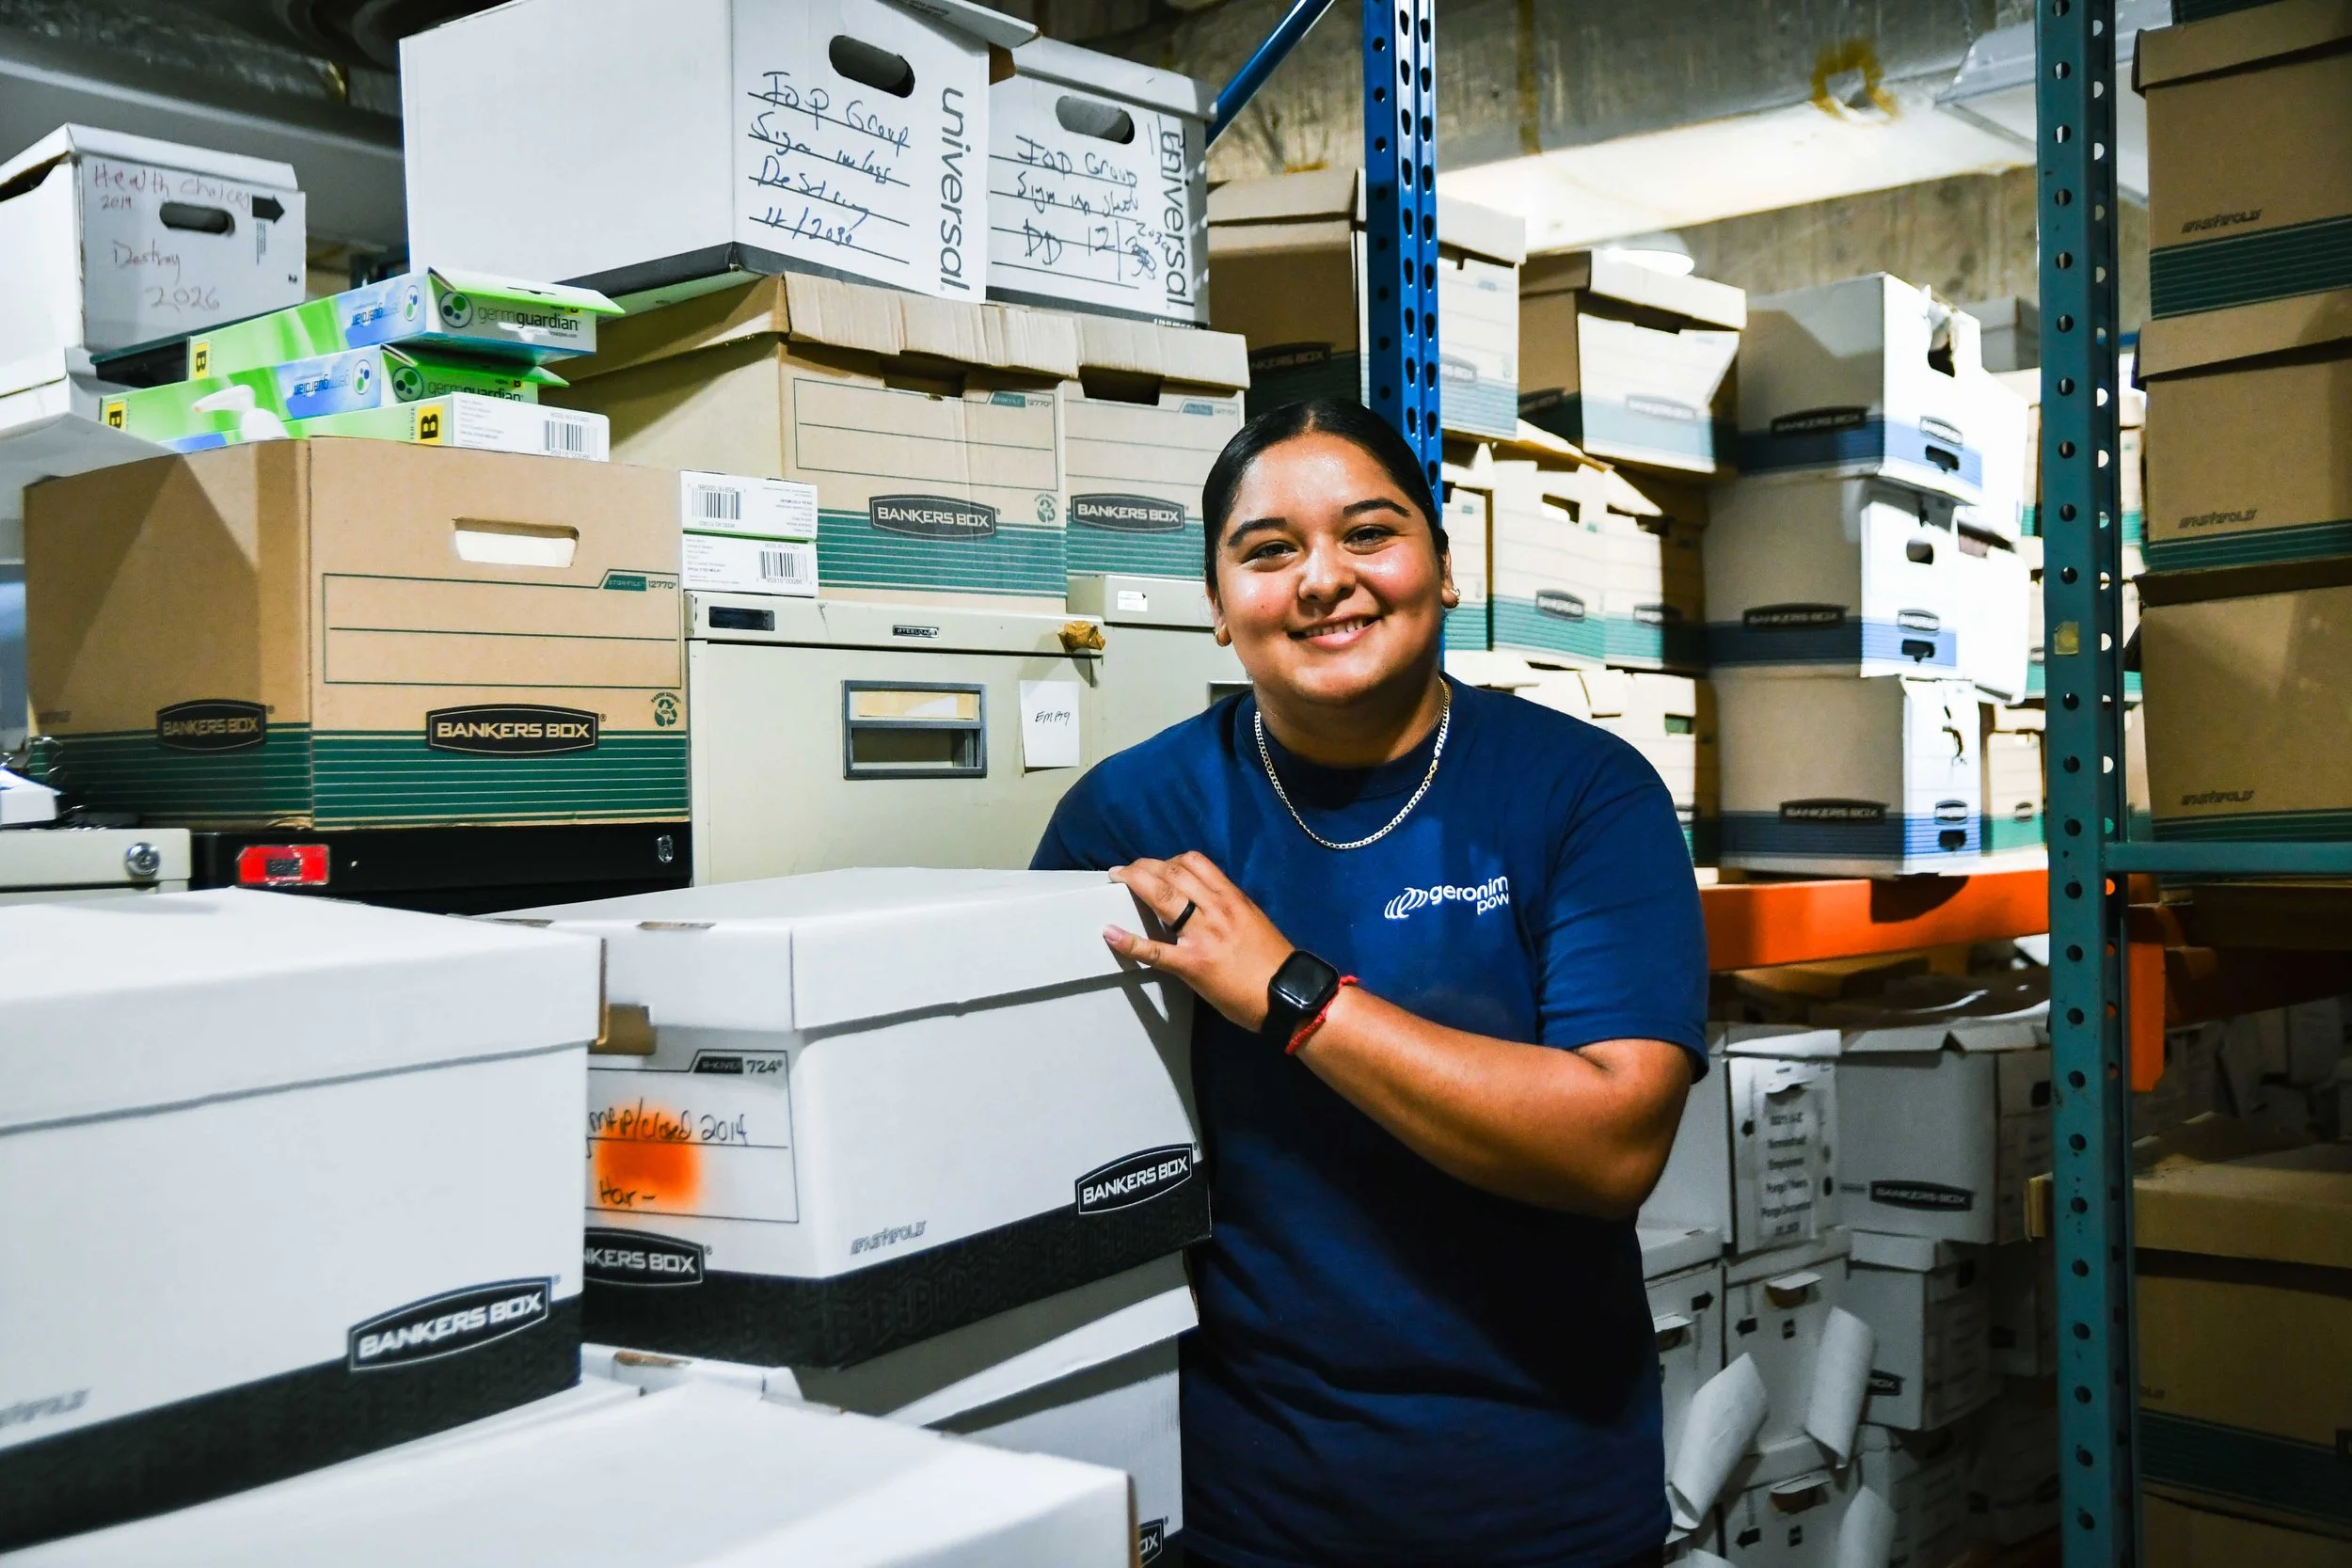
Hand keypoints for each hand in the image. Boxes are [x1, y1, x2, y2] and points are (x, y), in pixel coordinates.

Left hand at [1105, 853, 1296, 1032]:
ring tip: (1117, 881)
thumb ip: (1228, 906)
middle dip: (1143, 867)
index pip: (1194, 862)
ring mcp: (1202, 936)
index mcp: (1232, 898)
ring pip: (1161, 896)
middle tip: (1126, 871)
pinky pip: (1155, 950)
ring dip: (1133, 883)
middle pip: (1172, 872)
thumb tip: (1203, 899)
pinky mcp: (1192, 965)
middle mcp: (1215, 910)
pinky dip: (1129, 942)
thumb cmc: (1272, 961)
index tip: (1156, 865)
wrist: (1287, 994)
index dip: (1168, 859)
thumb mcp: (1254, 919)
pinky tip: (1110, 934)